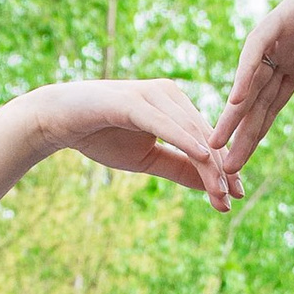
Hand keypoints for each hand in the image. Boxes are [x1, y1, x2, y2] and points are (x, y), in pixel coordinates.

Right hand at [32, 78, 235, 210]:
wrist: (60, 121)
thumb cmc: (102, 135)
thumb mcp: (147, 159)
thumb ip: (179, 168)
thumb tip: (211, 185)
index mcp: (175, 105)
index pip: (206, 140)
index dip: (221, 168)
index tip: (234, 197)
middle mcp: (169, 94)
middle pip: (203, 136)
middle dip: (219, 169)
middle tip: (232, 199)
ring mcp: (152, 94)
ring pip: (190, 131)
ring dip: (207, 162)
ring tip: (219, 190)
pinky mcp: (134, 100)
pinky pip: (165, 123)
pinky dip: (185, 140)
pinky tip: (202, 157)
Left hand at [213, 0, 293, 176]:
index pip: (272, 102)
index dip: (256, 132)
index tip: (242, 162)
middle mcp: (288, 45)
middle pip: (257, 95)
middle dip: (240, 130)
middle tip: (223, 166)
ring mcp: (286, 28)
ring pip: (252, 74)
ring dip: (235, 109)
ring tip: (217, 142)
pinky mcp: (290, 11)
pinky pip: (260, 44)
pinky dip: (247, 71)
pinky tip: (236, 101)